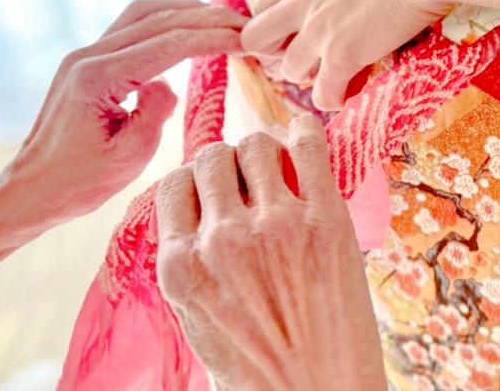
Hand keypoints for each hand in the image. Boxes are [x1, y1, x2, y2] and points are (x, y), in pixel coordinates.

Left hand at [5, 0, 246, 221]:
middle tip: (246, 25)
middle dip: (207, 19)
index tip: (247, 39)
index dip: (213, 38)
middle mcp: (89, 56)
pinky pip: (132, 26)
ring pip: (143, 13)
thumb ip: (154, 115)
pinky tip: (188, 28)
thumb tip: (166, 84)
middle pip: (158, 19)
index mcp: (98, 78)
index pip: (169, 44)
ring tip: (223, 21)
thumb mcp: (127, 159)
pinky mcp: (88, 61)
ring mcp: (85, 54)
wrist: (31, 189)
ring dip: (186, 11)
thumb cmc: (78, 183)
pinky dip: (165, 20)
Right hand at [156, 118, 385, 390]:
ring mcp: (276, 226)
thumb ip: (191, 262)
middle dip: (228, 162)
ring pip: (256, 144)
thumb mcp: (198, 319)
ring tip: (278, 167)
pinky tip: (305, 139)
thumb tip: (197, 211)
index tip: (215, 190)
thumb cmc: (258, 370)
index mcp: (181, 266)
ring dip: (265, 148)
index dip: (195, 181)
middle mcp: (222, 240)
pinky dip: (305, 132)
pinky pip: (310, 147)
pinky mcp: (326, 221)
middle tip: (250, 178)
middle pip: (213, 157)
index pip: (173, 184)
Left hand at [240, 0, 499, 110]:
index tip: (294, 26)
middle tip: (305, 55)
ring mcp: (318, 30)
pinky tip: (352, 91)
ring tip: (337, 74)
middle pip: (255, 38)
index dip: (271, 18)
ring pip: (289, 70)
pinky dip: (335, 99)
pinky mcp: (342, 55)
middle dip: (274, 52)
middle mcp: (301, 0)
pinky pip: (322, 94)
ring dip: (310, 76)